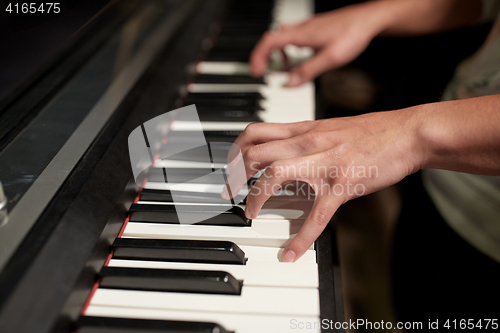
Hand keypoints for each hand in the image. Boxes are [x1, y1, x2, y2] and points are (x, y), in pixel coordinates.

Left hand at [227, 109, 421, 261]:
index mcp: (304, 129)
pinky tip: (291, 254)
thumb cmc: (371, 131)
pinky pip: (317, 215)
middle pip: (255, 151)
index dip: (235, 150)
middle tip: (229, 192)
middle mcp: (308, 142)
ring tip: (250, 213)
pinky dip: (301, 238)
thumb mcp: (330, 128)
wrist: (407, 133)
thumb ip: (304, 138)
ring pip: (275, 174)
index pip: (256, 132)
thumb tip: (283, 149)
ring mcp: (324, 163)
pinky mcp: (342, 184)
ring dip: (256, 196)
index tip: (230, 166)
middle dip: (234, 174)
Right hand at [250, 1, 391, 85]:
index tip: (256, 72)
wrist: (370, 19)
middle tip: (263, 70)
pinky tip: (300, 55)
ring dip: (277, 52)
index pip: (268, 42)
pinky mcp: (316, 28)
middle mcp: (302, 28)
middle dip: (264, 56)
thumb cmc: (353, 33)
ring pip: (283, 36)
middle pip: (272, 38)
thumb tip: (290, 83)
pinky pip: (295, 36)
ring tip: (282, 66)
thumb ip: (308, 71)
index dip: (258, 57)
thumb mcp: (331, 58)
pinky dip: (290, 48)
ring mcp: (308, 27)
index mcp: (301, 35)